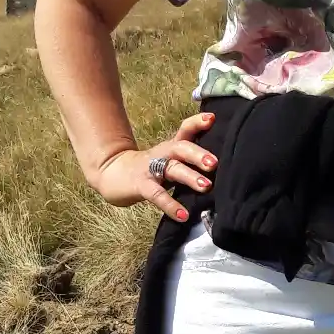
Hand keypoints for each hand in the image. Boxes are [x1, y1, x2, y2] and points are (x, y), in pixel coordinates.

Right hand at [92, 110, 216, 224]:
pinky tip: (183, 215)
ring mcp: (151, 169)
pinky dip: (171, 205)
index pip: (185, 130)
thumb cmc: (150, 168)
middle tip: (214, 163)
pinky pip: (157, 195)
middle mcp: (163, 154)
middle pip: (181, 148)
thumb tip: (221, 166)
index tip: (211, 119)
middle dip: (198, 154)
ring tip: (206, 186)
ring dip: (189, 177)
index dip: (197, 123)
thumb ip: (190, 159)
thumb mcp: (170, 159)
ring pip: (172, 169)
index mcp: (172, 146)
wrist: (112, 173)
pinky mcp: (142, 186)